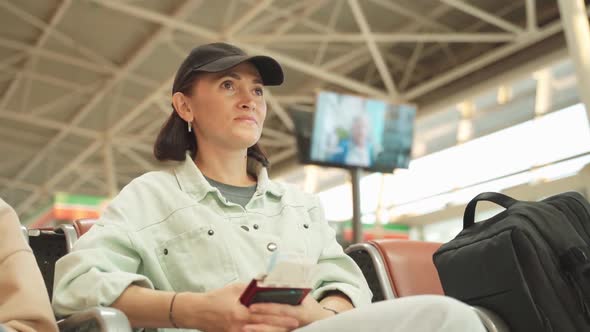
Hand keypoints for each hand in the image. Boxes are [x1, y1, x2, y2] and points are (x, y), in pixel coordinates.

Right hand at [174, 283, 298, 331]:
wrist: (197, 312)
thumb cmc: (215, 299)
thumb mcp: (234, 289)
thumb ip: (251, 287)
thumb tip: (266, 282)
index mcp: (241, 312)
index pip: (265, 313)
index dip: (281, 315)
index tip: (294, 315)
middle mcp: (240, 325)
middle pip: (266, 326)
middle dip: (282, 326)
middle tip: (296, 324)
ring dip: (274, 331)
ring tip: (288, 330)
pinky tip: (270, 331)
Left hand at [246, 294, 334, 330]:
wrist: (321, 322)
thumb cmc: (310, 306)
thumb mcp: (306, 296)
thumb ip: (292, 289)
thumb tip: (271, 281)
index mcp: (302, 312)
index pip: (281, 309)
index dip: (266, 308)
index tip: (252, 306)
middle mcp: (296, 325)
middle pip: (275, 324)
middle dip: (258, 321)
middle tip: (244, 318)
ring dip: (258, 331)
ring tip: (244, 328)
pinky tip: (252, 331)